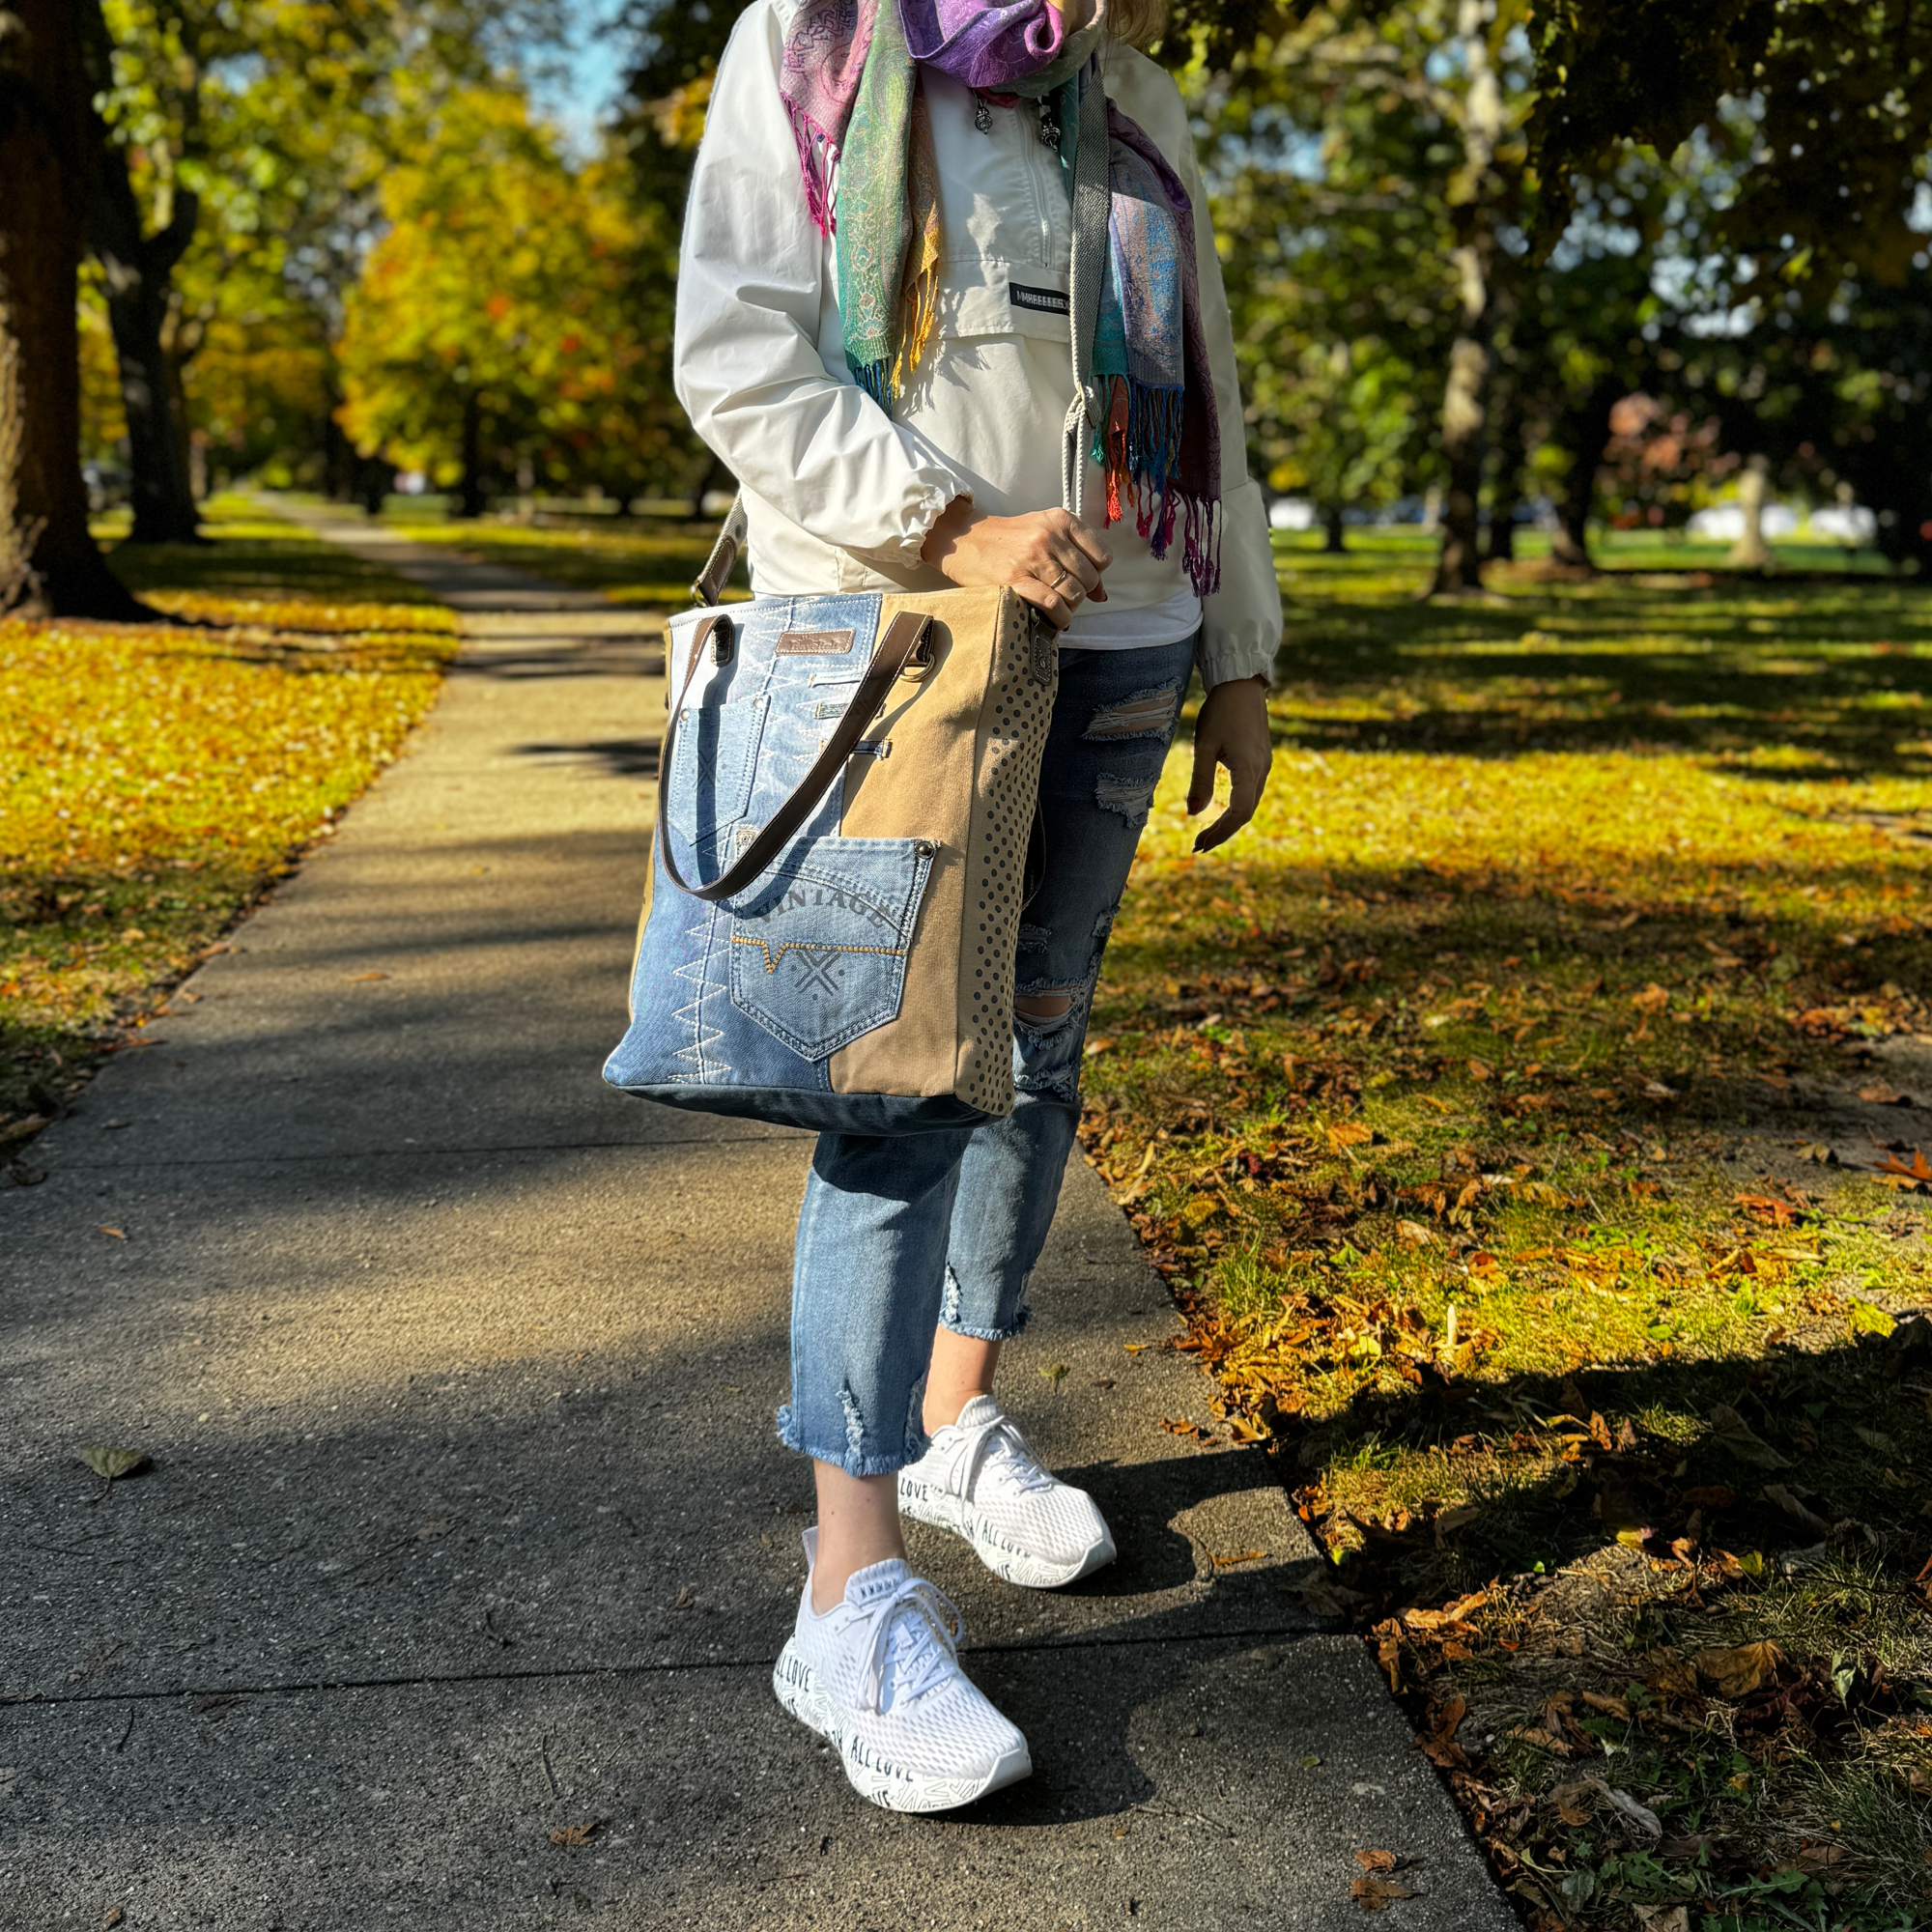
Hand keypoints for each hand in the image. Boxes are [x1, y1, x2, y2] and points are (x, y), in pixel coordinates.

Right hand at [920, 498, 1110, 629]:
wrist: (965, 540)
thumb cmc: (1008, 540)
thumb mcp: (1045, 533)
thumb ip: (1076, 557)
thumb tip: (1102, 595)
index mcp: (1061, 520)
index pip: (1102, 554)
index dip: (1097, 573)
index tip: (1082, 578)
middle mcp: (1050, 536)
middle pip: (1089, 577)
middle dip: (1082, 594)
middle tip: (1066, 596)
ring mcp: (1033, 557)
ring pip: (1074, 593)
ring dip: (1070, 608)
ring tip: (1058, 608)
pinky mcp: (1016, 579)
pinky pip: (1053, 605)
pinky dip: (1060, 617)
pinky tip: (1054, 619)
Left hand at [1188, 675, 1271, 852]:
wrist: (1242, 685)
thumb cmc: (1220, 712)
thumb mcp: (1204, 746)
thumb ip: (1200, 780)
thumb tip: (1192, 813)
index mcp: (1248, 769)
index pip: (1239, 813)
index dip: (1220, 832)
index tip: (1199, 843)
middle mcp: (1261, 770)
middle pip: (1245, 813)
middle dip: (1222, 832)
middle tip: (1199, 845)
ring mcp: (1264, 765)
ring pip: (1250, 803)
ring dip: (1229, 821)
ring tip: (1206, 833)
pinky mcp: (1261, 759)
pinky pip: (1251, 791)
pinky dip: (1236, 806)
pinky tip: (1221, 809)